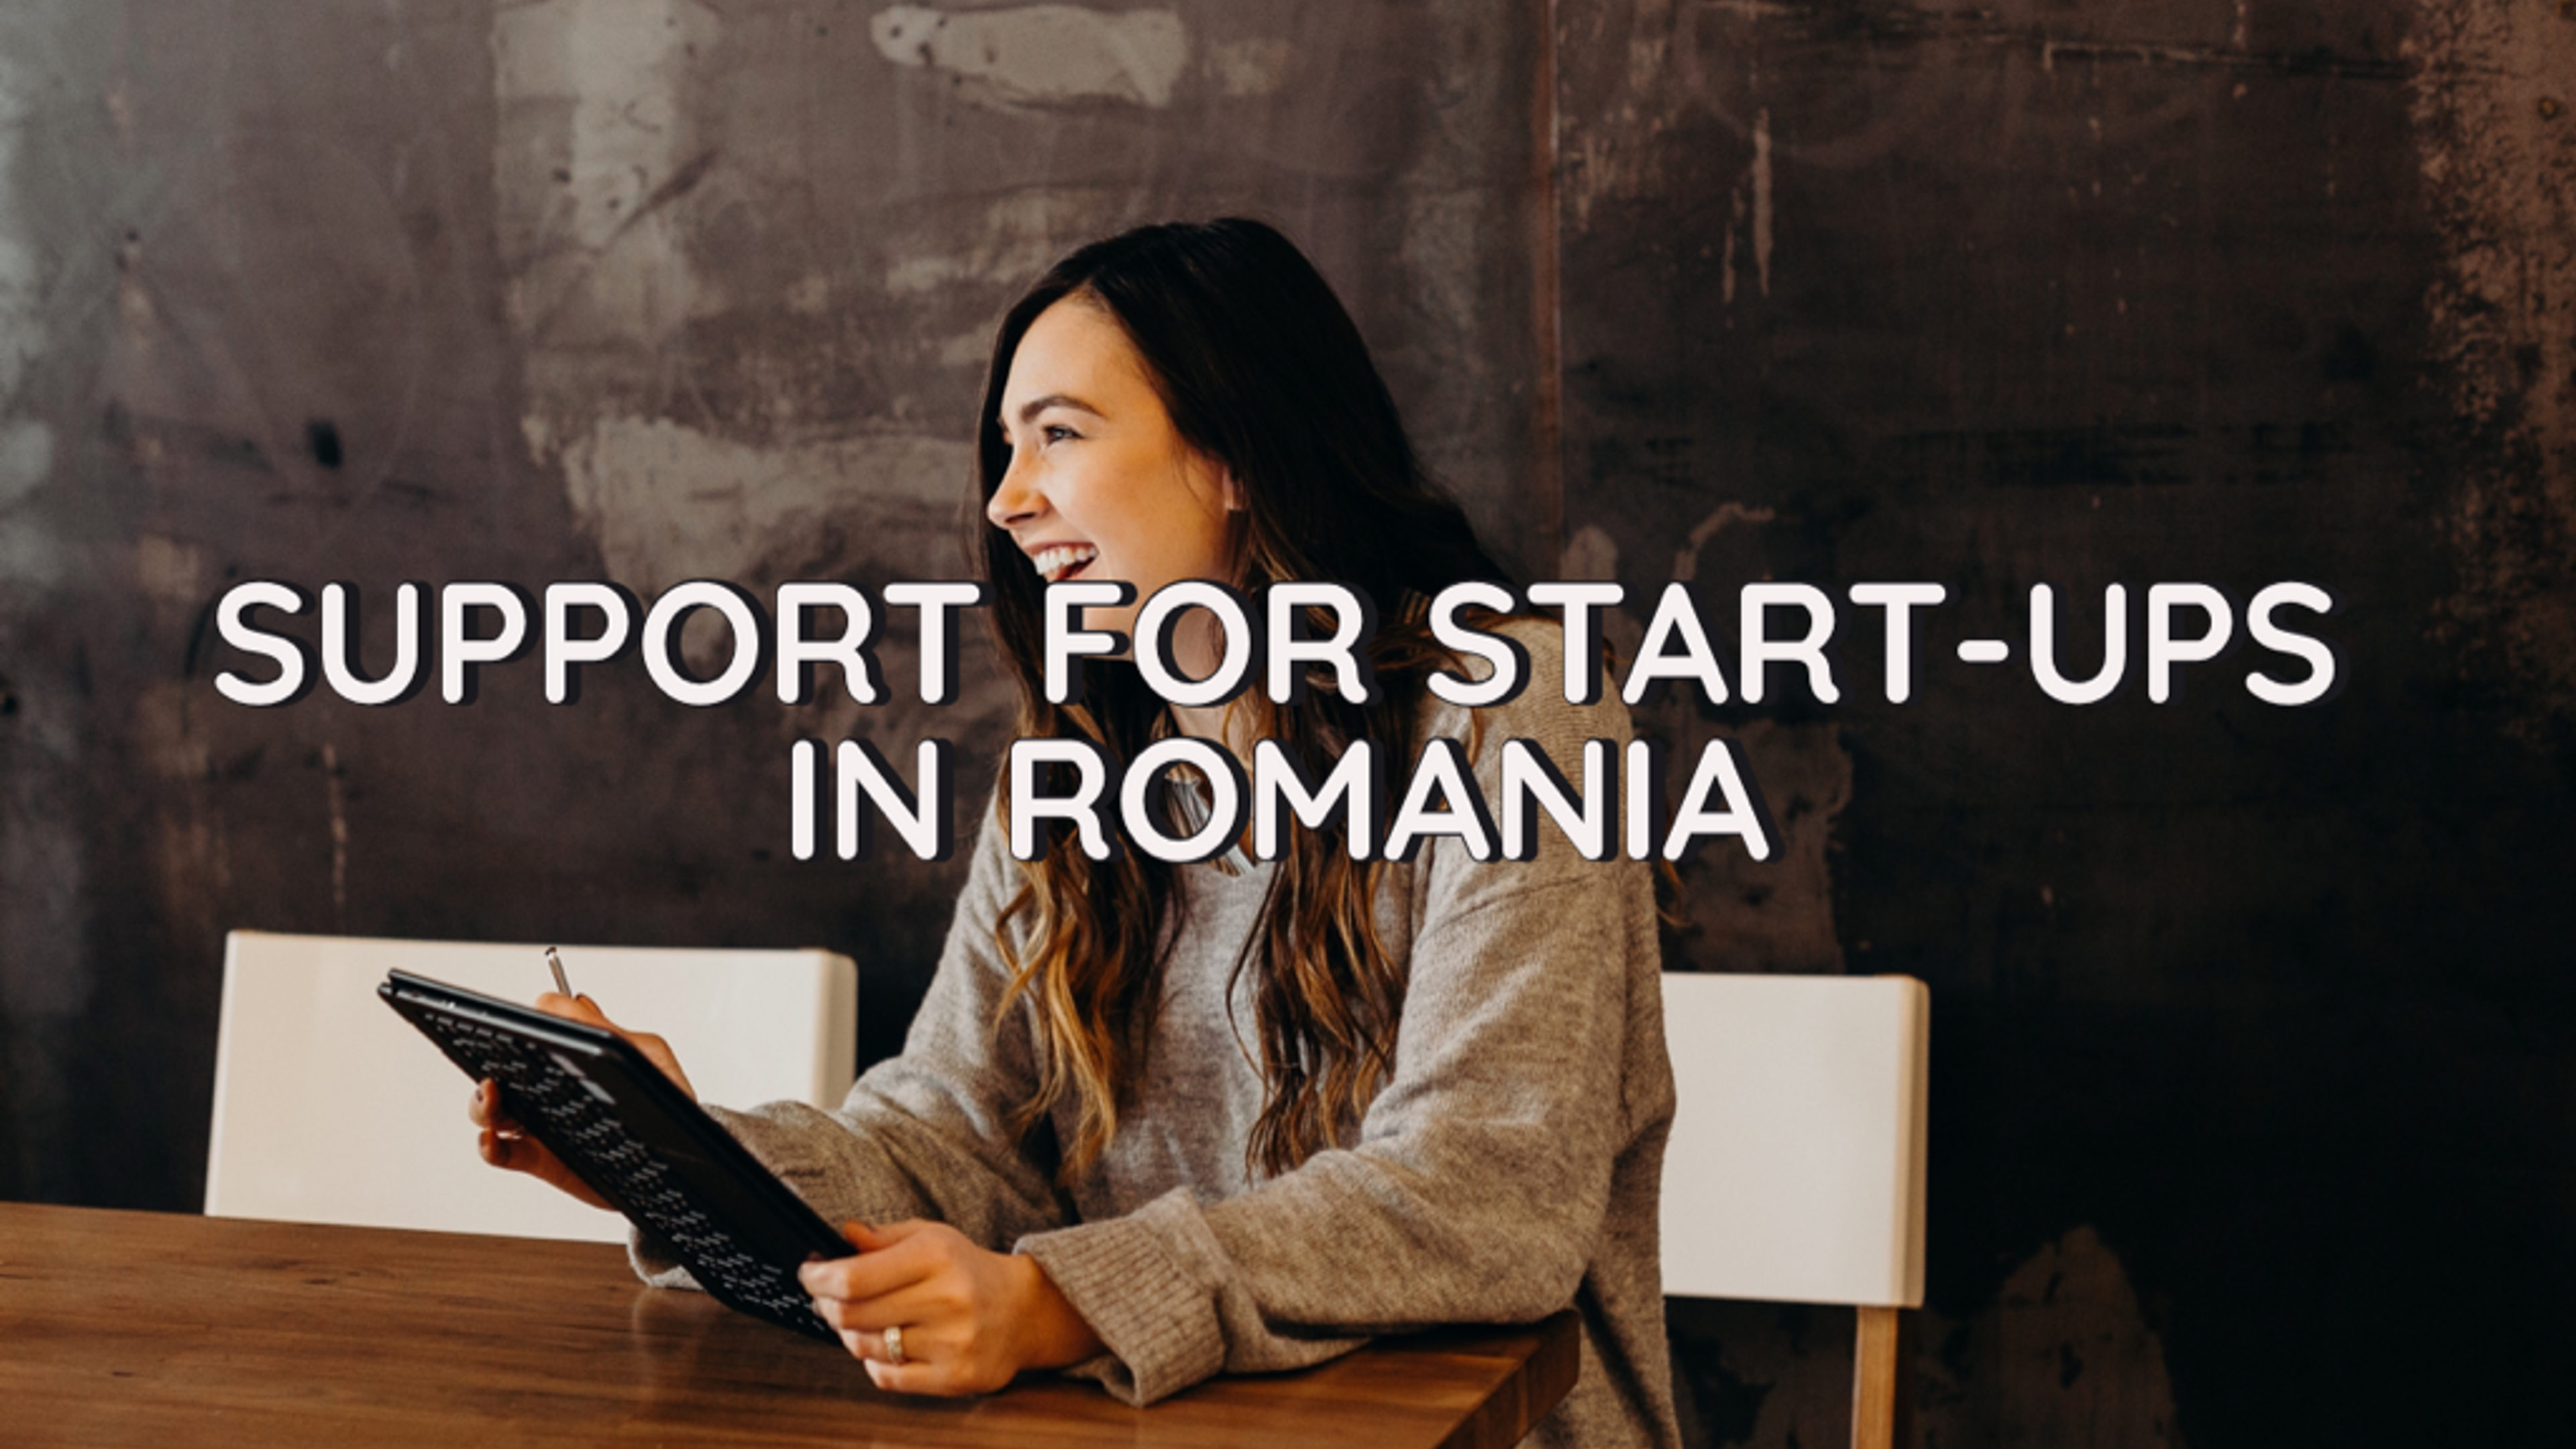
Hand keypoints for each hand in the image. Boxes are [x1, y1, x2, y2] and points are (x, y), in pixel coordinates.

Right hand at [467, 991, 696, 1208]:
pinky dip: (489, 1146)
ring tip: (492, 1095)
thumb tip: (573, 1002)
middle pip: (501, 1070)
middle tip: (495, 1067)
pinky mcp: (541, 1159)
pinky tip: (493, 1138)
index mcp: (572, 1057)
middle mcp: (550, 1088)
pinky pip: (502, 1152)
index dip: (518, 1028)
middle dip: (487, 1064)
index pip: (533, 1035)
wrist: (683, 1154)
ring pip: (493, 1110)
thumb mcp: (649, 1055)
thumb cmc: (668, 1096)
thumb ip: (611, 1030)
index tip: (517, 1026)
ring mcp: (542, 1123)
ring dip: (482, 1102)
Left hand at [797, 1220, 1105, 1395]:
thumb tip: (842, 1235)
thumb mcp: (931, 1237)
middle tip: (825, 1299)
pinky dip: (874, 1362)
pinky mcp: (955, 1377)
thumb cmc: (968, 1270)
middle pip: (851, 1315)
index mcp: (936, 1256)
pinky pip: (887, 1376)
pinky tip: (885, 1345)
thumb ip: (883, 1237)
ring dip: (849, 1334)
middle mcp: (946, 1299)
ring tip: (860, 1321)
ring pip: (865, 1347)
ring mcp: (952, 1343)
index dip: (818, 1280)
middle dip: (826, 1306)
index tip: (809, 1275)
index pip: (854, 1277)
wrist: (1023, 1311)